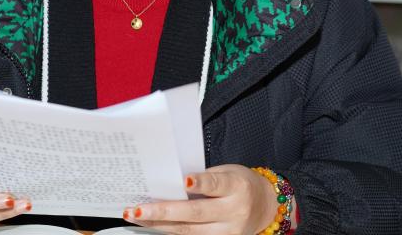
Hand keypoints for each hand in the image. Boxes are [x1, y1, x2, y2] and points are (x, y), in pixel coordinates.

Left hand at [124, 164, 287, 234]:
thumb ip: (205, 178)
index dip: (201, 183)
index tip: (184, 180)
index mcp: (238, 187)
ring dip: (158, 224)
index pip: (217, 185)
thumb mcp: (228, 172)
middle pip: (195, 213)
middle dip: (163, 211)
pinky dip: (169, 231)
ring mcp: (228, 232)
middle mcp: (234, 212)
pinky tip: (151, 225)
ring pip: (188, 231)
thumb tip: (169, 183)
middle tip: (137, 208)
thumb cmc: (240, 184)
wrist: (265, 206)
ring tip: (136, 216)